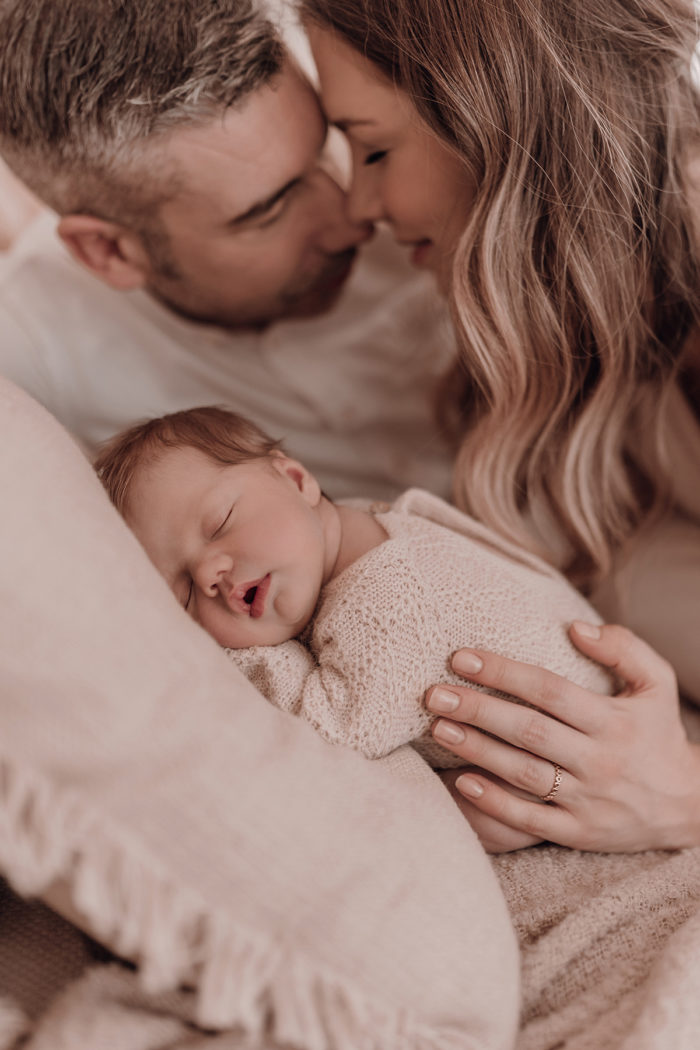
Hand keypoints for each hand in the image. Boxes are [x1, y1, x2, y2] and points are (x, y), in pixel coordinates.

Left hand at [427, 623, 699, 852]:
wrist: (691, 807)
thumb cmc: (658, 734)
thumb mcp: (657, 684)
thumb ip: (623, 648)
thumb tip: (575, 627)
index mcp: (613, 721)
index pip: (549, 690)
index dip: (503, 672)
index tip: (461, 657)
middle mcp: (599, 760)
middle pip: (529, 730)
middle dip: (478, 709)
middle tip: (434, 694)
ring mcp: (588, 800)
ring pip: (524, 773)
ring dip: (477, 750)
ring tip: (439, 728)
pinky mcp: (578, 833)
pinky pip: (530, 820)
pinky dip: (496, 802)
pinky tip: (462, 780)